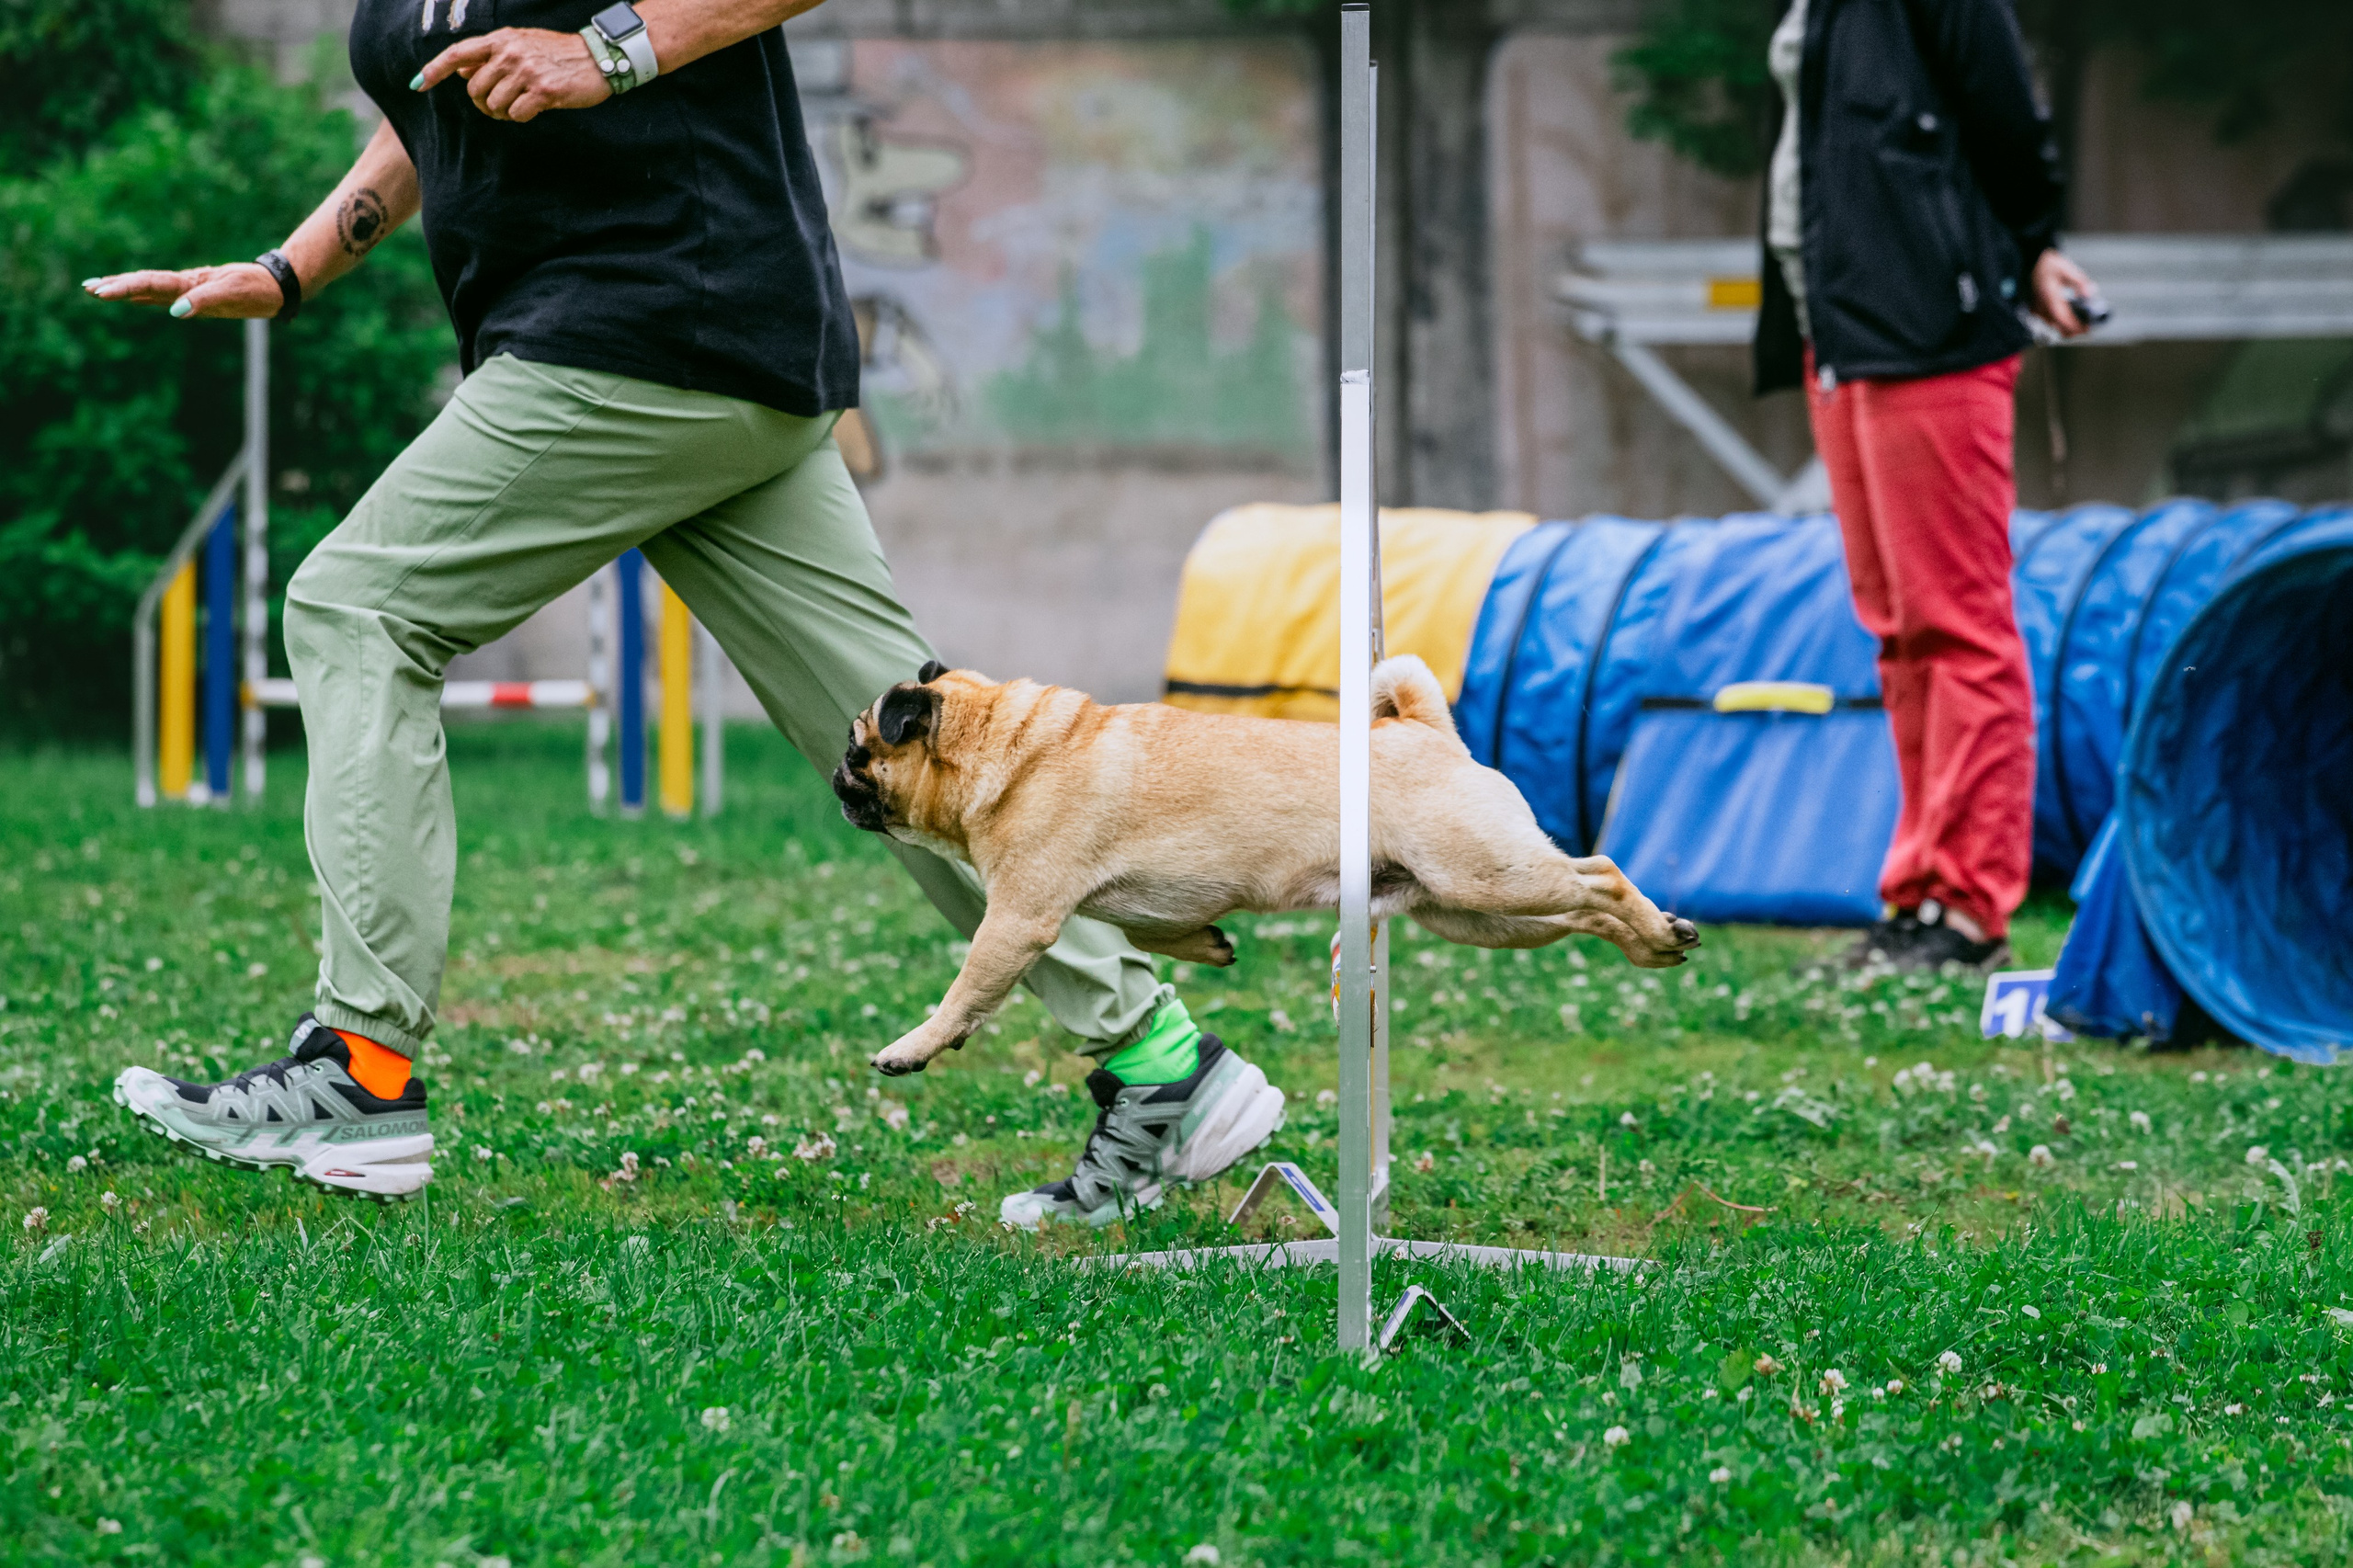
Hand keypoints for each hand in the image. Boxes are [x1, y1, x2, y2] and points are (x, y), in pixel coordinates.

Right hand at [82, 264, 283, 318]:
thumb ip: (205, 301)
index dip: (125, 287)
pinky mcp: (197, 297)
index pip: (150, 284)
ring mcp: (190, 290)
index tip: (101, 291)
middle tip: (87, 289)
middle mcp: (186, 285)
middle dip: (116, 286)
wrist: (277, 286)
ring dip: (125, 289)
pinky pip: (164, 296)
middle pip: (144, 283)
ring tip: (98, 290)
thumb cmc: (257, 288)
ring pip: (150, 288)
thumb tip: (176, 312)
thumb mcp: (233, 294)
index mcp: (190, 283)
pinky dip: (145, 296)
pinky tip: (134, 299)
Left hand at [416, 27, 612, 122]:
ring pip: (494, 105)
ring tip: (521, 105)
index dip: (434, 70)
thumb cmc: (559, 54)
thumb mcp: (522, 46)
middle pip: (474, 89)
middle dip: (484, 103)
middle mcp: (510, 53)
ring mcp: (526, 71)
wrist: (598, 58)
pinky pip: (516, 115)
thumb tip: (462, 69)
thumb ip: (491, 57)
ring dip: (503, 112)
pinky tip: (535, 108)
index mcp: (501, 40)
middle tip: (501, 104)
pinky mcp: (543, 91)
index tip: (417, 85)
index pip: (458, 54)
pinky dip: (521, 117)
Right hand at [2029, 249, 2099, 337]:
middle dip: (2073, 330)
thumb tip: (2091, 293)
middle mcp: (2042, 306)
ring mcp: (2038, 309)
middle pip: (2058, 327)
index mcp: (2049, 297)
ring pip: (2054, 326)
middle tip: (2087, 326)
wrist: (2031, 262)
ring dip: (2067, 326)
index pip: (2062, 318)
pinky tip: (2069, 315)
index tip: (2087, 329)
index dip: (2075, 327)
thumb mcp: (2067, 269)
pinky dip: (2060, 321)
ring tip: (2080, 321)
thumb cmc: (2048, 264)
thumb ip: (2080, 282)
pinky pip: (2049, 321)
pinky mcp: (2037, 309)